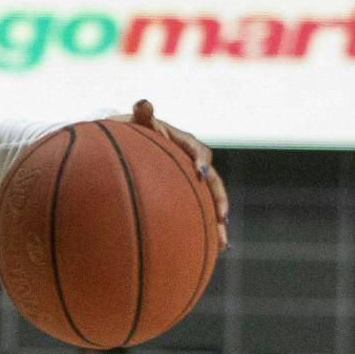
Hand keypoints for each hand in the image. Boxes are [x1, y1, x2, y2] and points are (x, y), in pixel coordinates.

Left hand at [108, 100, 228, 249]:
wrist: (132, 145)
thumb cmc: (133, 132)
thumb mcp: (138, 123)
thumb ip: (143, 115)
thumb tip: (143, 102)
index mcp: (186, 144)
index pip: (199, 151)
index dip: (202, 161)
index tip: (200, 172)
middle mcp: (194, 163)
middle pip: (212, 182)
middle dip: (219, 200)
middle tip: (222, 216)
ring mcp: (192, 182)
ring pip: (209, 203)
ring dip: (217, 223)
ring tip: (223, 243)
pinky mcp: (187, 196)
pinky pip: (198, 213)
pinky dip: (205, 230)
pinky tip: (210, 251)